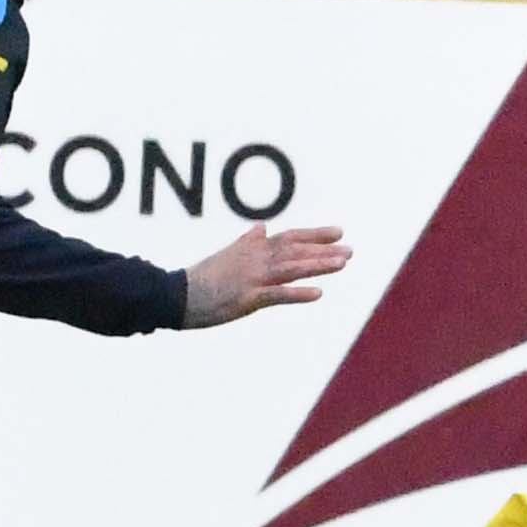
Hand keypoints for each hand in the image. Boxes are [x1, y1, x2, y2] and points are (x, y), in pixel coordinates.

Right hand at [180, 223, 351, 327]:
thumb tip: (262, 227)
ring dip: (318, 266)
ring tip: (342, 264)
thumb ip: (247, 241)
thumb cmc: (203, 277)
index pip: (289, 237)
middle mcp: (255, 259)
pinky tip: (318, 292)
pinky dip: (298, 293)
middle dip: (324, 250)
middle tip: (350, 250)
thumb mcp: (227, 254)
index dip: (314, 235)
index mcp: (252, 249)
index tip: (339, 232)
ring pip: (291, 268)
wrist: (176, 295)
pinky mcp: (246, 298)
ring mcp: (251, 278)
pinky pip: (277, 294)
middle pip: (295, 251)